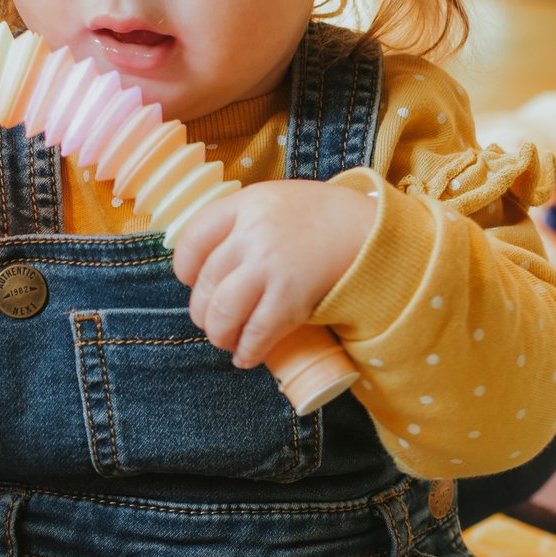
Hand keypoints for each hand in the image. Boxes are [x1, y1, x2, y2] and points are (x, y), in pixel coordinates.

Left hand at [172, 180, 375, 367]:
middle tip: (211, 321)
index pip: (193, 238)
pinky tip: (246, 357)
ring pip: (221, 312)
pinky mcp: (291, 297)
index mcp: (246, 204)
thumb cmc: (320, 218)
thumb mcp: (277, 199)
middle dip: (202, 311)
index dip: (184, 267)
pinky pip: (256, 332)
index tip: (189, 280)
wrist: (370, 231)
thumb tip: (207, 262)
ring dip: (218, 335)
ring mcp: (271, 266)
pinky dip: (246, 351)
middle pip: (204, 283)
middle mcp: (253, 233)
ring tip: (225, 340)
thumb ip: (243, 220)